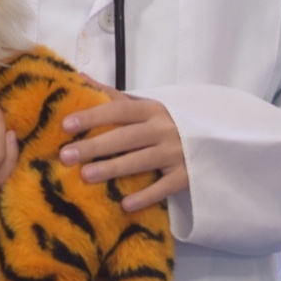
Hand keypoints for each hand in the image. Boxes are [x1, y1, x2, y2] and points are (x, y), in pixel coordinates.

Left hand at [60, 83, 187, 211]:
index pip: (119, 109)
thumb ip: (113, 95)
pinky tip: (125, 204)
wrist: (214, 141)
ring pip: (141, 161)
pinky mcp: (186, 176)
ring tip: (86, 176)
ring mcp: (176, 153)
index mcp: (152, 109)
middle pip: (126, 137)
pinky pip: (164, 187)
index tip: (66, 124)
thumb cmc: (166, 123)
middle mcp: (164, 129)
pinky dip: (146, 196)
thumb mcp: (145, 106)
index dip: (93, 116)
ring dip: (113, 168)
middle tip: (66, 155)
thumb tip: (79, 76)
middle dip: (95, 146)